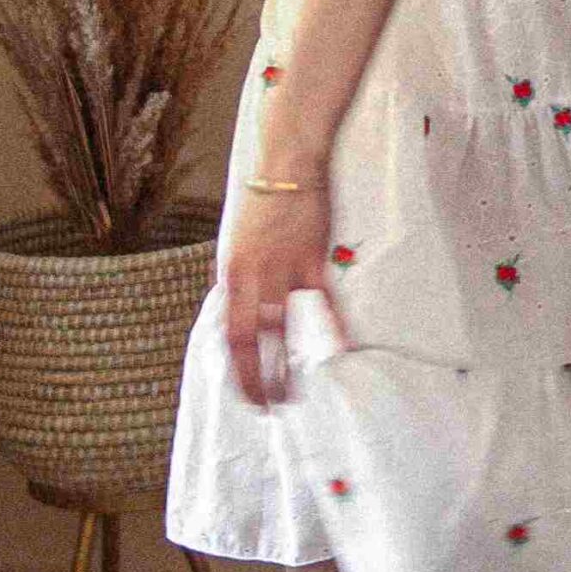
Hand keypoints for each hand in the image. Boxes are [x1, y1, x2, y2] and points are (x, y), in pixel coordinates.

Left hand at [223, 179, 354, 411]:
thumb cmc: (262, 201)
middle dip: (254, 380)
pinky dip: (334, 329)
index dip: (234, 369)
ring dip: (286, 368)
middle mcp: (251, 277)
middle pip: (248, 341)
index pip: (227, 334)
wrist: (286, 162)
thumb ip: (238, 279)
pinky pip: (324, 303)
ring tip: (293, 396)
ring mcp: (281, 268)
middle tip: (265, 409)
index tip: (244, 394)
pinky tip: (342, 352)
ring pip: (282, 330)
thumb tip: (236, 310)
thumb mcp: (236, 242)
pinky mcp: (312, 258)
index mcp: (230, 274)